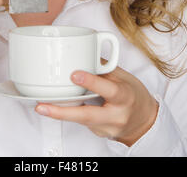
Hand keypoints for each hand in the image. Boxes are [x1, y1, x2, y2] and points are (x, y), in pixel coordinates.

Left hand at [35, 63, 158, 146]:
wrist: (145, 121)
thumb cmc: (133, 94)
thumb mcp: (124, 77)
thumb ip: (104, 68)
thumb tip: (83, 52)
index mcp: (125, 96)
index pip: (109, 89)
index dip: (92, 82)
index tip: (74, 74)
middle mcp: (116, 115)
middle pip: (87, 115)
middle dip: (63, 112)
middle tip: (42, 106)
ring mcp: (107, 128)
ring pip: (81, 120)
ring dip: (60, 114)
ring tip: (41, 107)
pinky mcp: (99, 133)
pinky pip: (82, 122)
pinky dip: (69, 114)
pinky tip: (56, 109)